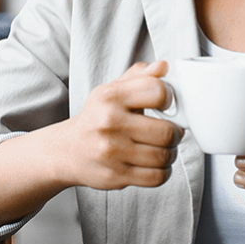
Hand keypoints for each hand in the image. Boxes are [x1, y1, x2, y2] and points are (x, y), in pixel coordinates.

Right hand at [65, 61, 182, 190]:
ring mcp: (112, 152)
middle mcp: (109, 123)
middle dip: (176, 133)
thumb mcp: (113, 90)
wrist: (67, 151)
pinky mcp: (115, 176)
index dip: (169, 99)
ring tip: (164, 148)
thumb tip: (163, 66)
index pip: (158, 91)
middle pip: (167, 131)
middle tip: (171, 132)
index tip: (166, 105)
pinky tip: (156, 164)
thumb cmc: (96, 118)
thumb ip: (140, 76)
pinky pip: (157, 177)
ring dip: (171, 153)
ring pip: (164, 156)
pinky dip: (164, 172)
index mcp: (110, 96)